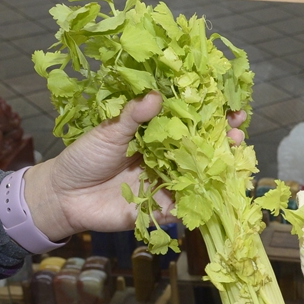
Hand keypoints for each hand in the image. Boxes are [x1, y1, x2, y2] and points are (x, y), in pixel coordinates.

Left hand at [22, 92, 247, 240]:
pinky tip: (210, 195)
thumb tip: (155, 96)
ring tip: (233, 162)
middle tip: (238, 134)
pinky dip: (196, 203)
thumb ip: (133, 116)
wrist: (64, 196)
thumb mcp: (108, 132)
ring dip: (217, 171)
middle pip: (201, 149)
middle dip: (224, 142)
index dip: (211, 115)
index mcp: (155, 134)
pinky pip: (183, 206)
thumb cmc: (84, 158)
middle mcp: (166, 157)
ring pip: (198, 176)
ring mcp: (165, 182)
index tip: (231, 107)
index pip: (189, 121)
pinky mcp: (160, 207)